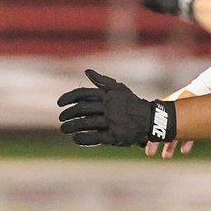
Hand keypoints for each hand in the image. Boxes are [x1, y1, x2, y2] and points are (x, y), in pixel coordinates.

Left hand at [57, 68, 176, 146]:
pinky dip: (83, 138)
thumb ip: (102, 81)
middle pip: (82, 109)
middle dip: (68, 114)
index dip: (68, 98)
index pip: (83, 94)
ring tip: (64, 129)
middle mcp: (108, 108)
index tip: (59, 103)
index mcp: (107, 96)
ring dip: (71, 126)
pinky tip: (75, 139)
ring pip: (86, 123)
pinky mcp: (115, 136)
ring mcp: (112, 122)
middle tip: (61, 118)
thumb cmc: (132, 103)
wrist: (151, 120)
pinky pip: (95, 137)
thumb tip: (87, 71)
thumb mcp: (119, 89)